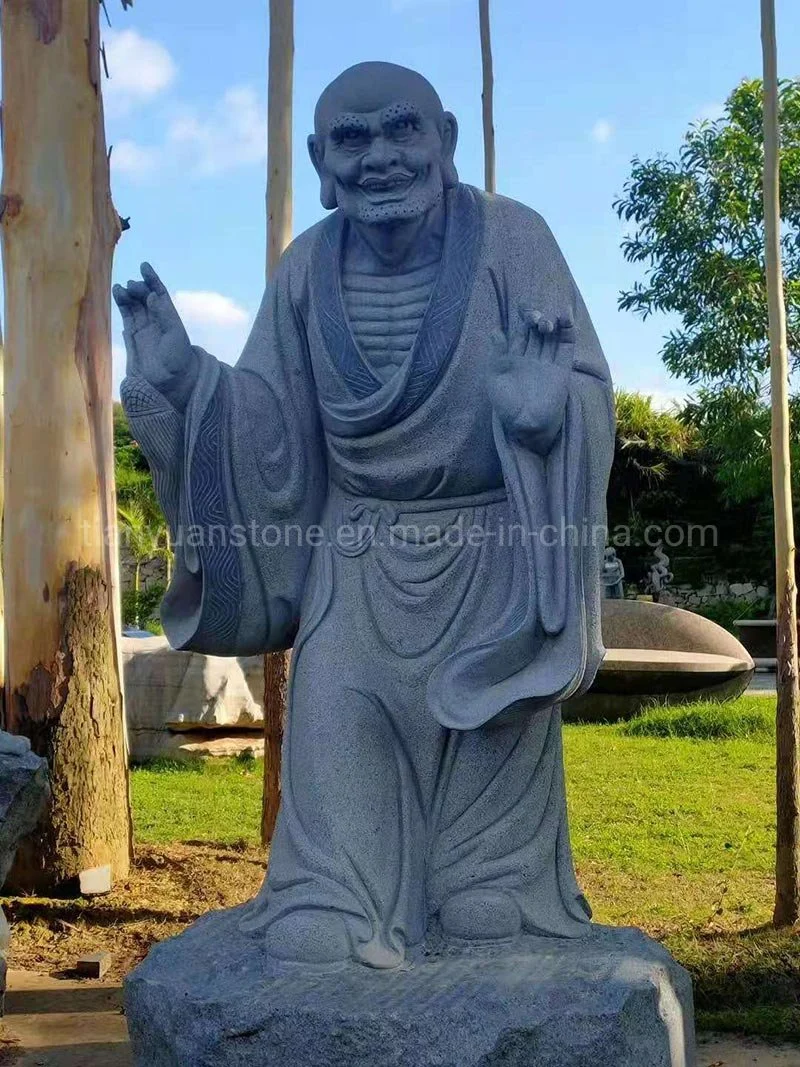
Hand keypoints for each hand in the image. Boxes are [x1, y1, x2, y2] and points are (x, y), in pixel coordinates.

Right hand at [113, 263, 196, 410]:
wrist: (171, 382)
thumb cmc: (178, 358)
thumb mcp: (175, 334)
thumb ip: (164, 314)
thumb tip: (153, 295)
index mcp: (169, 316)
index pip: (159, 293)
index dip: (152, 279)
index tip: (144, 266)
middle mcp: (155, 320)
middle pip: (144, 297)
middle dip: (137, 288)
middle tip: (132, 286)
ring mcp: (143, 328)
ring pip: (133, 306)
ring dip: (126, 296)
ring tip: (120, 289)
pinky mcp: (132, 337)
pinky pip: (126, 318)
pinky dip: (122, 307)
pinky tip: (117, 297)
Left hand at [488, 307, 573, 453]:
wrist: (527, 424)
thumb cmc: (506, 405)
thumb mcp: (494, 378)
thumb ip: (496, 354)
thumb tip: (494, 330)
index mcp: (514, 359)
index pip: (520, 332)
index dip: (522, 319)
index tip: (521, 307)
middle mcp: (532, 358)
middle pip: (536, 331)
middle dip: (535, 319)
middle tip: (533, 318)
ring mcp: (548, 362)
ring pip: (552, 335)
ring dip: (550, 323)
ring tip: (546, 322)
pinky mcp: (562, 368)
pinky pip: (567, 346)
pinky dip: (568, 331)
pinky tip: (565, 317)